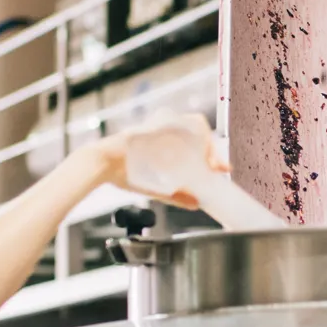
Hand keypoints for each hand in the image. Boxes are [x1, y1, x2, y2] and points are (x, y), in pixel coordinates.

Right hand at [86, 114, 227, 209]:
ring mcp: (163, 126)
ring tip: (210, 161)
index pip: (199, 144)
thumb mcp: (156, 188)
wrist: (103, 165)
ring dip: (206, 143)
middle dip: (213, 150)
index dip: (213, 154)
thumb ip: (176, 195)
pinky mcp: (157, 123)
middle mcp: (169, 133)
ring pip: (195, 125)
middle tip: (218, 167)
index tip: (223, 169)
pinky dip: (192, 132)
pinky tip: (197, 149)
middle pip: (201, 133)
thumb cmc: (124, 173)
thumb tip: (197, 204)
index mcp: (169, 146)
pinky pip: (180, 122)